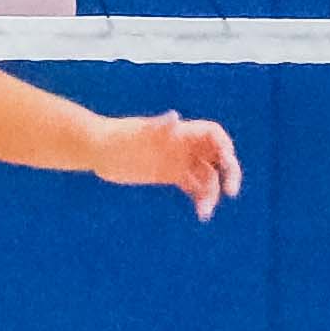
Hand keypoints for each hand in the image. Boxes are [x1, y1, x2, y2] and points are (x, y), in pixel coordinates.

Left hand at [87, 109, 241, 220]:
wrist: (99, 149)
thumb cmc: (118, 136)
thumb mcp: (139, 133)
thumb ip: (158, 126)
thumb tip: (174, 117)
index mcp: (181, 132)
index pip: (213, 134)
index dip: (224, 147)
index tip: (226, 163)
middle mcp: (184, 146)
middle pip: (217, 157)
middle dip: (228, 172)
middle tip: (230, 191)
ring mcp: (179, 161)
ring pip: (207, 177)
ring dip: (212, 193)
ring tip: (205, 210)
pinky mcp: (170, 175)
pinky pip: (194, 187)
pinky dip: (201, 199)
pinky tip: (202, 213)